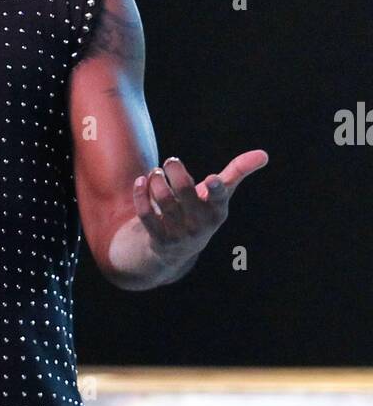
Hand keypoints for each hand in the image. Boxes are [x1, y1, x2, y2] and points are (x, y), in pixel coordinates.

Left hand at [133, 150, 268, 264]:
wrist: (176, 251)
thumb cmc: (201, 212)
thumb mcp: (220, 196)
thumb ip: (238, 172)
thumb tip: (264, 154)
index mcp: (217, 211)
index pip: (218, 199)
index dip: (215, 189)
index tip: (211, 179)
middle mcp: (200, 223)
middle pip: (183, 190)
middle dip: (174, 170)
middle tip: (170, 161)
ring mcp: (178, 233)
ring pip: (164, 199)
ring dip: (156, 180)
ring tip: (156, 173)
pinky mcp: (158, 238)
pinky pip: (146, 214)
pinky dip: (141, 194)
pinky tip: (141, 181)